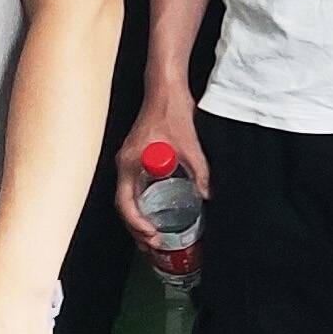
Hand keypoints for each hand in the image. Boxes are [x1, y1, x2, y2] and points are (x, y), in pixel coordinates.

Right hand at [115, 87, 205, 249]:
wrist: (165, 88)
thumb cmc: (171, 111)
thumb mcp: (190, 145)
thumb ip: (199, 172)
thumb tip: (208, 195)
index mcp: (130, 163)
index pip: (125, 203)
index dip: (136, 223)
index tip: (151, 235)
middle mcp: (125, 164)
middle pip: (124, 205)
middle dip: (137, 228)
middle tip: (154, 245)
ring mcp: (129, 161)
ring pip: (128, 197)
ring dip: (139, 218)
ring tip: (154, 237)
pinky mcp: (137, 157)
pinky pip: (135, 187)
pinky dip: (143, 203)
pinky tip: (156, 212)